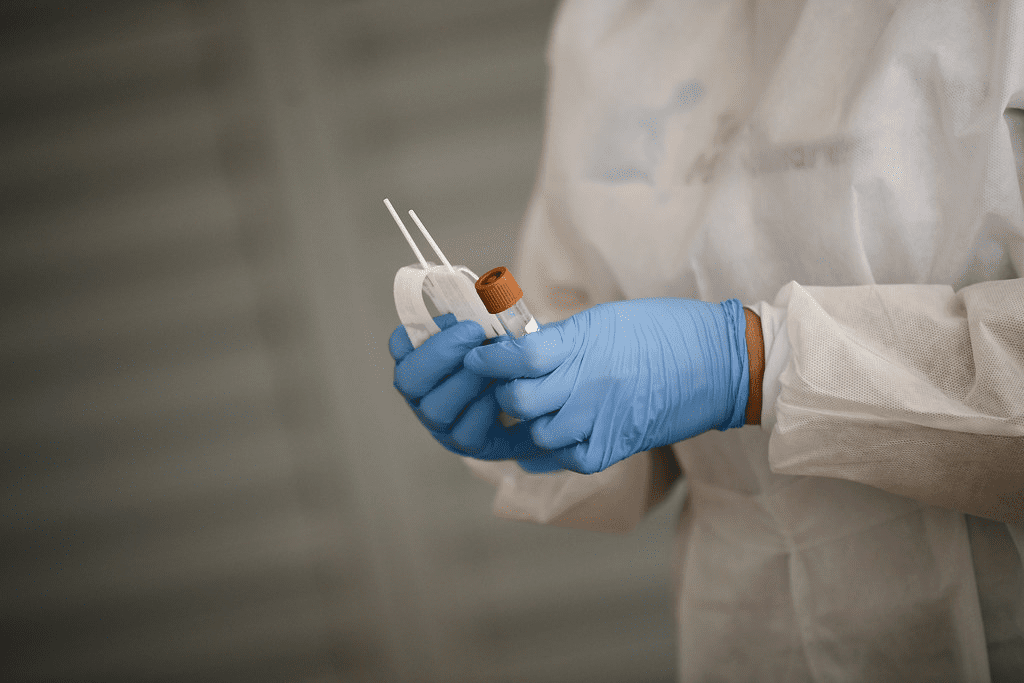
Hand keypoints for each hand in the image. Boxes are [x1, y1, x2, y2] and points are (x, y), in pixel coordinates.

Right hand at [389, 314, 540, 459]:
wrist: (548, 393)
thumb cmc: (517, 355)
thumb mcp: (504, 330)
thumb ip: (488, 315)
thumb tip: (488, 294)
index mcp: (426, 360)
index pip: (400, 345)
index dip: (418, 332)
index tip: (454, 317)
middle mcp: (425, 394)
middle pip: (408, 380)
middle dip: (440, 354)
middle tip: (475, 334)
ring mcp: (443, 423)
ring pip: (434, 409)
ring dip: (465, 382)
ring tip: (494, 366)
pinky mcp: (469, 445)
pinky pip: (465, 433)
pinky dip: (484, 410)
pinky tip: (502, 394)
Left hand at [463, 298, 749, 473]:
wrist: (721, 363)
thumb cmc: (665, 330)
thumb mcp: (605, 320)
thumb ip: (559, 339)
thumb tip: (517, 348)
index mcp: (583, 345)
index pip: (517, 358)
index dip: (489, 359)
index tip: (477, 356)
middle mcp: (588, 384)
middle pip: (518, 403)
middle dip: (503, 395)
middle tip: (506, 385)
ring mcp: (602, 420)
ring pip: (537, 436)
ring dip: (528, 425)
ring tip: (535, 411)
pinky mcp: (617, 446)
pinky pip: (568, 460)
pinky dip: (554, 452)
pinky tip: (556, 436)